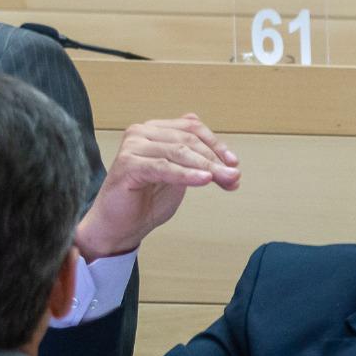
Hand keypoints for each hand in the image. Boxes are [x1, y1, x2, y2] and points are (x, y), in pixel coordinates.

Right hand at [74, 114, 240, 259]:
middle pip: (187, 139)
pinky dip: (186, 174)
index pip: (192, 128)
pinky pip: (163, 167)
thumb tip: (232, 165)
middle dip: (214, 159)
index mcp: (155, 130)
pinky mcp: (128, 164)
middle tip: (233, 177)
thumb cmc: (147, 201)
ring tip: (225, 179)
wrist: (120, 227)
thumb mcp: (181, 179)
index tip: (235, 164)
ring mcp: (133, 146)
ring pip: (178, 151)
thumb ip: (200, 167)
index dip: (217, 145)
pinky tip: (203, 180)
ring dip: (206, 166)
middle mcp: (142, 132)